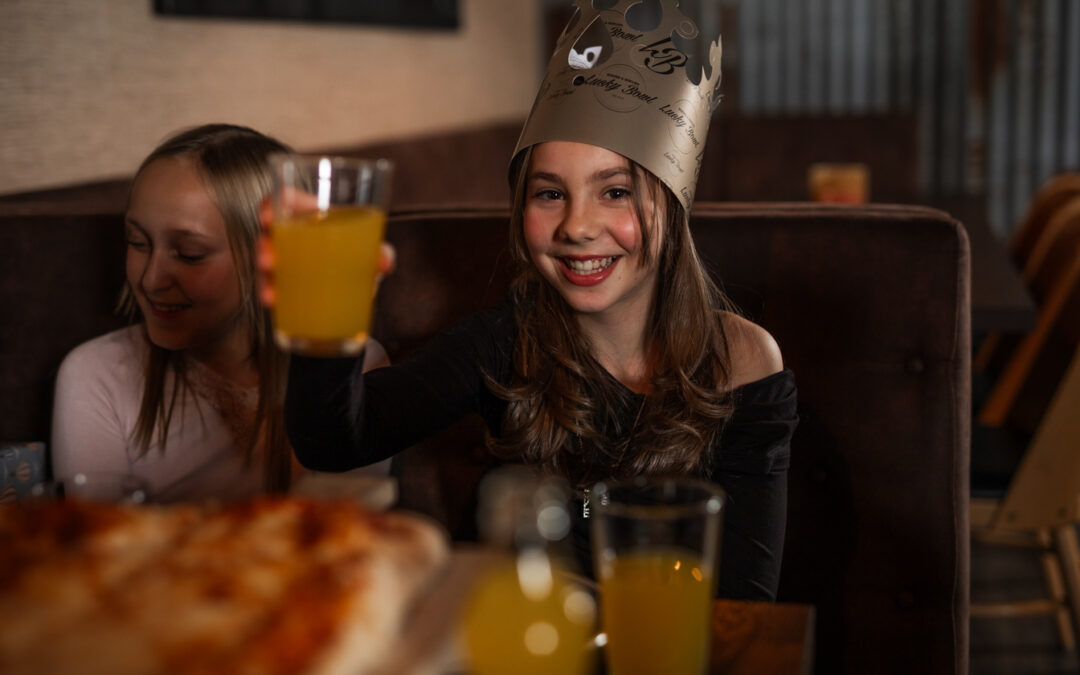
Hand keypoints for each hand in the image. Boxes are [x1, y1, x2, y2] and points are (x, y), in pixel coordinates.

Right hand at [257, 194, 396, 306]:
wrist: (357, 290)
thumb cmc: (359, 258)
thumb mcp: (370, 252)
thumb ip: (380, 253)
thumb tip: (384, 260)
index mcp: (314, 216)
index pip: (286, 200)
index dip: (271, 204)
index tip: (268, 214)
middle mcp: (295, 236)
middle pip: (270, 233)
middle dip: (264, 245)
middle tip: (270, 259)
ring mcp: (287, 261)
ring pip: (268, 263)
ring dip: (264, 275)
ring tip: (271, 288)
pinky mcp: (286, 285)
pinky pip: (272, 287)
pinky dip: (271, 295)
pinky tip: (273, 302)